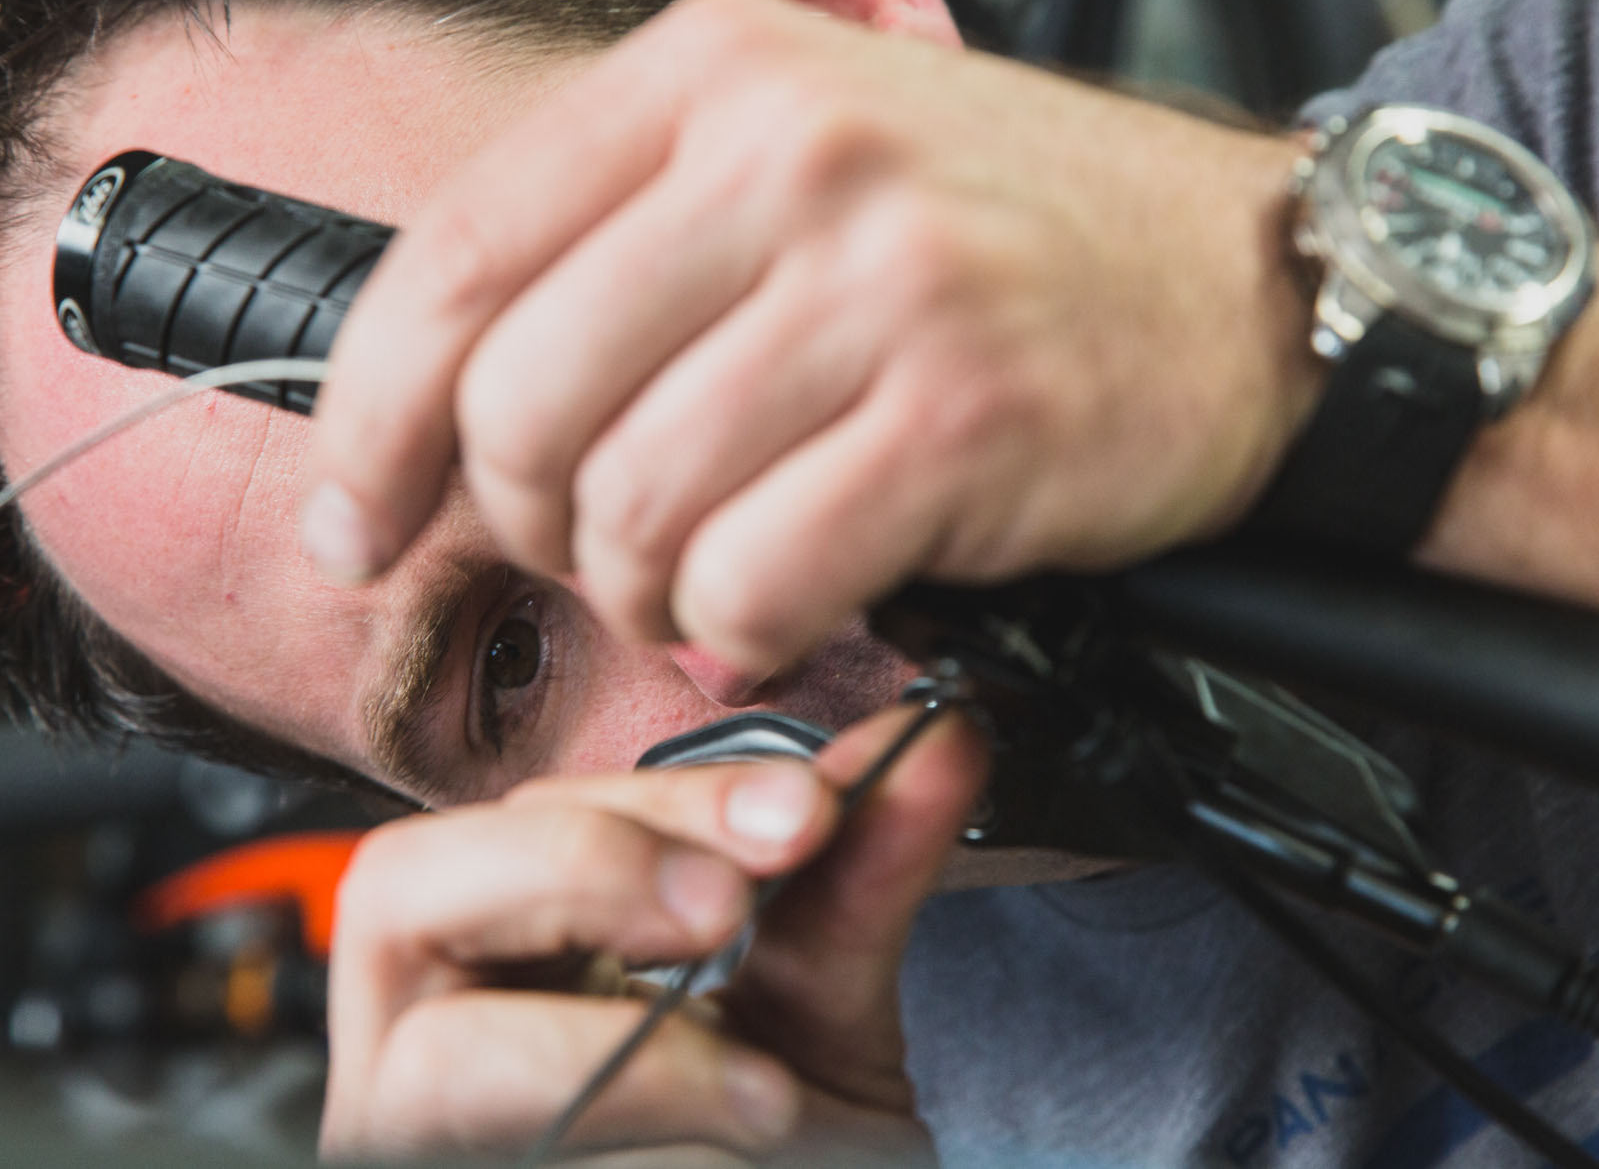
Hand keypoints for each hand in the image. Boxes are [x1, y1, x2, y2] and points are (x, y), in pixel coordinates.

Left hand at [305, 0, 1321, 675]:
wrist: (1250, 281)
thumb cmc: (1013, 236)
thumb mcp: (805, 159)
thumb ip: (628, 244)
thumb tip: (450, 405)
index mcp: (713, 78)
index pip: (455, 260)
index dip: (369, 425)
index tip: (354, 523)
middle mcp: (790, 157)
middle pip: (523, 408)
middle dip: (524, 530)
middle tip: (589, 555)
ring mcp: (884, 283)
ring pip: (635, 510)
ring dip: (642, 589)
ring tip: (702, 582)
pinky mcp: (966, 415)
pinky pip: (759, 579)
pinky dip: (743, 628)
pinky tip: (780, 606)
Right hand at [318, 706, 987, 1162]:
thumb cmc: (782, 1135)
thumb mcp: (822, 998)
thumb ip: (857, 867)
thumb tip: (935, 740)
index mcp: (509, 933)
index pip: (530, 817)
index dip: (658, 802)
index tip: (802, 808)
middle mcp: (433, 1021)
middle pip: (403, 891)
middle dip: (581, 868)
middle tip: (726, 904)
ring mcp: (417, 1124)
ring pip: (431, 1056)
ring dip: (611, 1049)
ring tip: (760, 1085)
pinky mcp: (442, 1166)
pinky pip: (480, 1145)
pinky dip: (638, 1124)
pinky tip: (746, 1128)